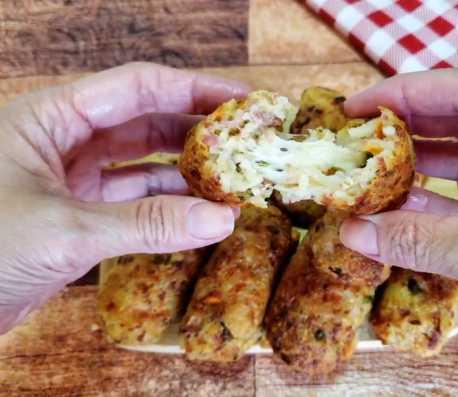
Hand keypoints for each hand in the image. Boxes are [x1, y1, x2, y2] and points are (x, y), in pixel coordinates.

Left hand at [0, 62, 248, 333]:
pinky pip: (135, 205)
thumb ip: (147, 224)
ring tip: (235, 183)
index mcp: (51, 117)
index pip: (137, 87)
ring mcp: (73, 181)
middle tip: (249, 142)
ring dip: (188, 175)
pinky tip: (201, 218)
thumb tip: (221, 219)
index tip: (242, 100)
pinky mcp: (78, 219)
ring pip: (145, 166)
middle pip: (147, 123)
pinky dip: (168, 211)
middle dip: (199, 132)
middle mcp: (65, 142)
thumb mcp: (65, 230)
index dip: (194, 89)